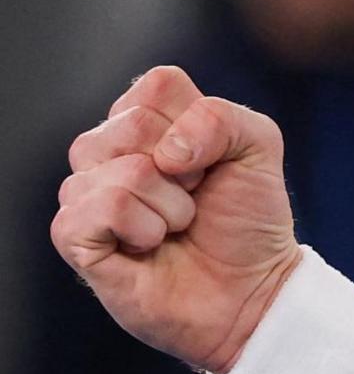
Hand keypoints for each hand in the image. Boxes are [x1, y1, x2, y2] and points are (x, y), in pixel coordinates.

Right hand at [50, 65, 302, 373]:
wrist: (250, 289)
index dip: (198, 123)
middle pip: (132, 123)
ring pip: (120, 170)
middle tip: (196, 195)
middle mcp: (110, 151)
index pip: (157, 85)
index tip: (212, 161)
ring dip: (170, 204)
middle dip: (186, 167)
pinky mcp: (76, 237)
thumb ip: (222, 119)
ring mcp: (88, 193)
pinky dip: (142, 229)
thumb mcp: (258, 147)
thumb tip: (166, 151)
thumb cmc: (248, 218)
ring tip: (176, 226)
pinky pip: (98, 210)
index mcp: (151, 121)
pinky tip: (150, 245)